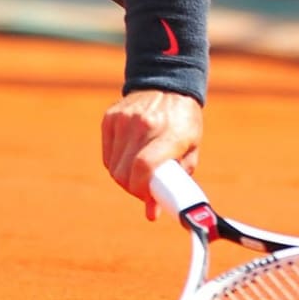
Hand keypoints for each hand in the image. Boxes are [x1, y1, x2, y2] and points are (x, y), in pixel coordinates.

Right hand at [101, 90, 202, 219]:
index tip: (150, 198)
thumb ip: (176, 180)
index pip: (144, 167)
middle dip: (134, 189)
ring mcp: (124, 120)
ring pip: (113, 167)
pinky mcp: (110, 118)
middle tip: (146, 190)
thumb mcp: (190, 150)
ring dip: (125, 179)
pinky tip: (130, 160)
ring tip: (141, 174)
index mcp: (170, 133)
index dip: (142, 190)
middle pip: (124, 173)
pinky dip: (117, 165)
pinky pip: (108, 155)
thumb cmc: (184, 123)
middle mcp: (144, 125)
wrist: (168, 86)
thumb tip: (153, 214)